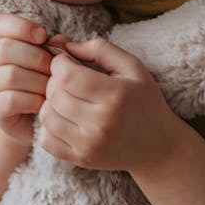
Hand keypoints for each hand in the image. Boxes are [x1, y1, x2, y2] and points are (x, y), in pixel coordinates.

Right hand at [0, 14, 53, 144]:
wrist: (33, 119)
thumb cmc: (43, 81)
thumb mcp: (51, 59)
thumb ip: (56, 46)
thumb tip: (60, 41)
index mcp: (2, 41)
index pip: (1, 23)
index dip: (22, 26)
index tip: (42, 36)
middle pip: (5, 48)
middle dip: (36, 57)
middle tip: (52, 68)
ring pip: (11, 75)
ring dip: (38, 81)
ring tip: (51, 87)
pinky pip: (12, 100)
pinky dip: (34, 100)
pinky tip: (43, 102)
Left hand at [37, 37, 178, 173]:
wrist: (158, 146)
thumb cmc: (144, 101)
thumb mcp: (133, 67)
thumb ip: (101, 49)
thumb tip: (65, 46)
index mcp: (115, 96)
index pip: (67, 75)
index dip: (59, 63)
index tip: (66, 62)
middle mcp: (101, 123)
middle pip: (55, 94)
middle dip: (54, 80)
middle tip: (66, 79)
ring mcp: (90, 145)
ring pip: (47, 116)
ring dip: (50, 102)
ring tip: (65, 98)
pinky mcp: (81, 159)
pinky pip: (46, 140)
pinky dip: (48, 126)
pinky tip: (63, 118)